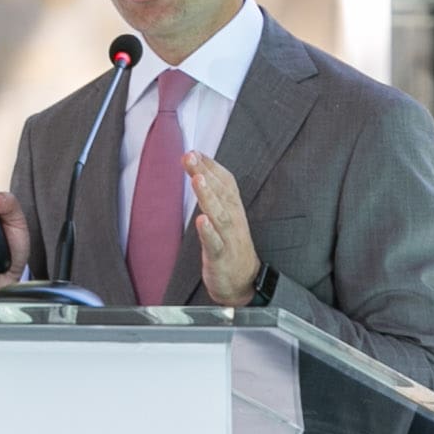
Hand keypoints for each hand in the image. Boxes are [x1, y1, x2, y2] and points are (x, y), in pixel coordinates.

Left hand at [185, 151, 262, 304]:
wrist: (243, 281)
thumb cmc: (230, 246)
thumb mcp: (224, 218)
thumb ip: (214, 196)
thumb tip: (199, 172)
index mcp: (234, 208)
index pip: (225, 182)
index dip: (211, 166)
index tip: (194, 151)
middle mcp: (233, 219)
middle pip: (221, 192)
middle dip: (205, 173)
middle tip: (190, 156)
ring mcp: (229, 238)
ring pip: (219, 214)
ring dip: (208, 196)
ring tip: (197, 179)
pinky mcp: (221, 257)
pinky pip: (215, 243)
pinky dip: (208, 232)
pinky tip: (201, 221)